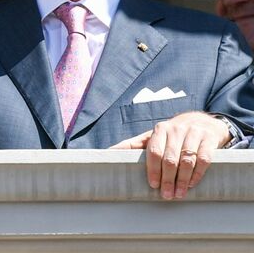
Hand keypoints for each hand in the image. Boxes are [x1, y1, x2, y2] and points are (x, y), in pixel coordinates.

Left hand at [111, 112, 230, 199]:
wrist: (202, 122)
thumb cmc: (172, 135)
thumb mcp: (152, 137)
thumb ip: (132, 145)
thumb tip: (108, 152)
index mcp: (159, 130)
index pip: (154, 151)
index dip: (153, 169)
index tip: (153, 185)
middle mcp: (176, 129)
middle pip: (170, 158)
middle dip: (167, 179)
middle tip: (166, 195)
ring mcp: (194, 133)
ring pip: (187, 159)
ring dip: (183, 180)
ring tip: (179, 194)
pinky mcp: (209, 139)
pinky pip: (204, 159)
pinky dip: (198, 174)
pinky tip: (192, 184)